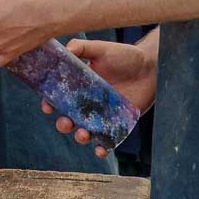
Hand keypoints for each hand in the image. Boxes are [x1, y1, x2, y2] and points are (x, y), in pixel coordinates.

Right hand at [41, 38, 156, 156]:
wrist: (151, 66)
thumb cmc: (124, 56)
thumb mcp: (101, 48)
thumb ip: (81, 47)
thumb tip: (64, 51)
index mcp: (79, 86)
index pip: (59, 98)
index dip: (50, 103)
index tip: (47, 106)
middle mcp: (87, 103)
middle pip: (68, 119)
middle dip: (63, 124)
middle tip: (66, 122)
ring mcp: (102, 116)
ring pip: (85, 132)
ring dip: (80, 136)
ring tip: (83, 133)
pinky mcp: (118, 125)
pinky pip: (107, 141)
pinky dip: (102, 149)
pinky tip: (100, 151)